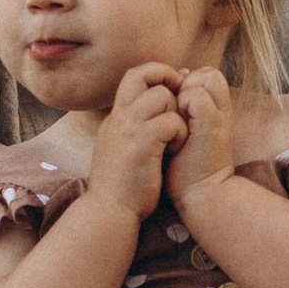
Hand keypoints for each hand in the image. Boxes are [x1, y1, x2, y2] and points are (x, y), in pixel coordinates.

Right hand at [91, 63, 186, 223]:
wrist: (108, 212)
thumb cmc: (122, 185)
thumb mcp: (122, 148)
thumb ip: (134, 127)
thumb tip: (155, 109)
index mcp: (116, 118)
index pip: (133, 77)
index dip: (156, 74)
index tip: (174, 88)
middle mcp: (119, 118)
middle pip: (141, 75)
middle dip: (166, 79)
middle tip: (180, 101)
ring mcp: (128, 130)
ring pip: (160, 96)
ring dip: (175, 110)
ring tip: (176, 133)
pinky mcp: (141, 146)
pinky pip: (169, 121)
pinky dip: (179, 131)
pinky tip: (175, 148)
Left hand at [167, 67, 236, 206]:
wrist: (201, 196)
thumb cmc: (188, 168)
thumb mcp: (186, 132)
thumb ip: (184, 107)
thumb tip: (179, 77)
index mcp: (217, 111)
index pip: (207, 74)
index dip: (189, 84)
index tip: (177, 109)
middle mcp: (222, 110)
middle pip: (208, 73)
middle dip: (186, 85)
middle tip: (177, 113)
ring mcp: (219, 116)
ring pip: (203, 78)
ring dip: (184, 94)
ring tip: (178, 121)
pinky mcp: (212, 125)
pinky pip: (196, 96)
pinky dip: (182, 107)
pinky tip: (178, 129)